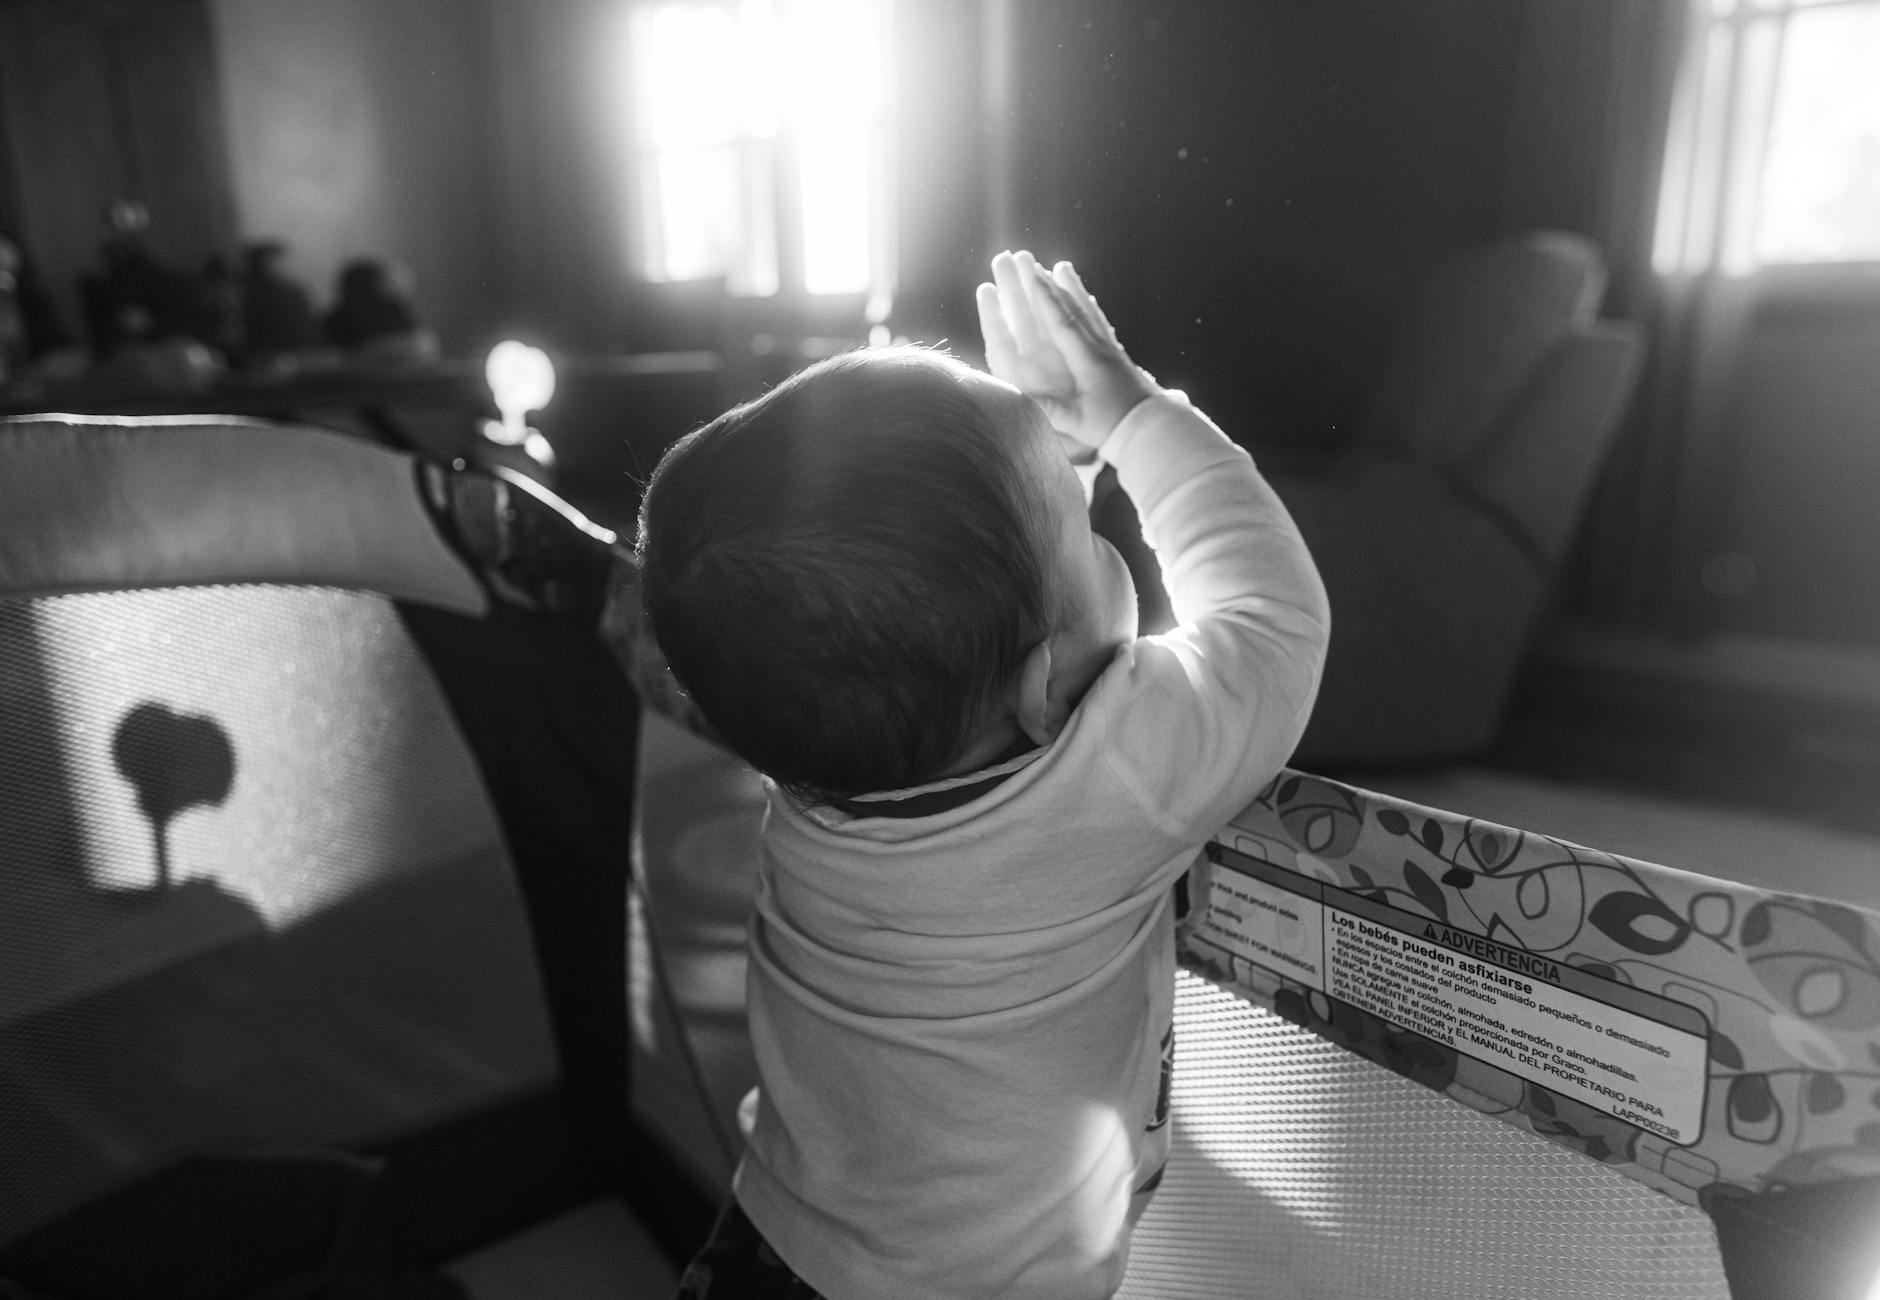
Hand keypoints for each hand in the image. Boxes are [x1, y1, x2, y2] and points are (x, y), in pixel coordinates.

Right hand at [975, 250, 1157, 453]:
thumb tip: (1019, 397)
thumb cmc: (1112, 426)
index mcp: (1087, 360)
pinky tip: (1087, 299)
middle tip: (1034, 265)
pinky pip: (1101, 322)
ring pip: (1089, 310)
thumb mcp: (1078, 421)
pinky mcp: (1118, 355)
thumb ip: (1049, 409)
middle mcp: (1099, 348)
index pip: (1062, 322)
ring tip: (1062, 268)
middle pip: (1073, 309)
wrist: (1151, 428)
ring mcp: (1110, 349)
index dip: (1045, 298)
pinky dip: (1090, 306)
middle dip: (1052, 286)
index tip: (1032, 275)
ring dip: (1073, 288)